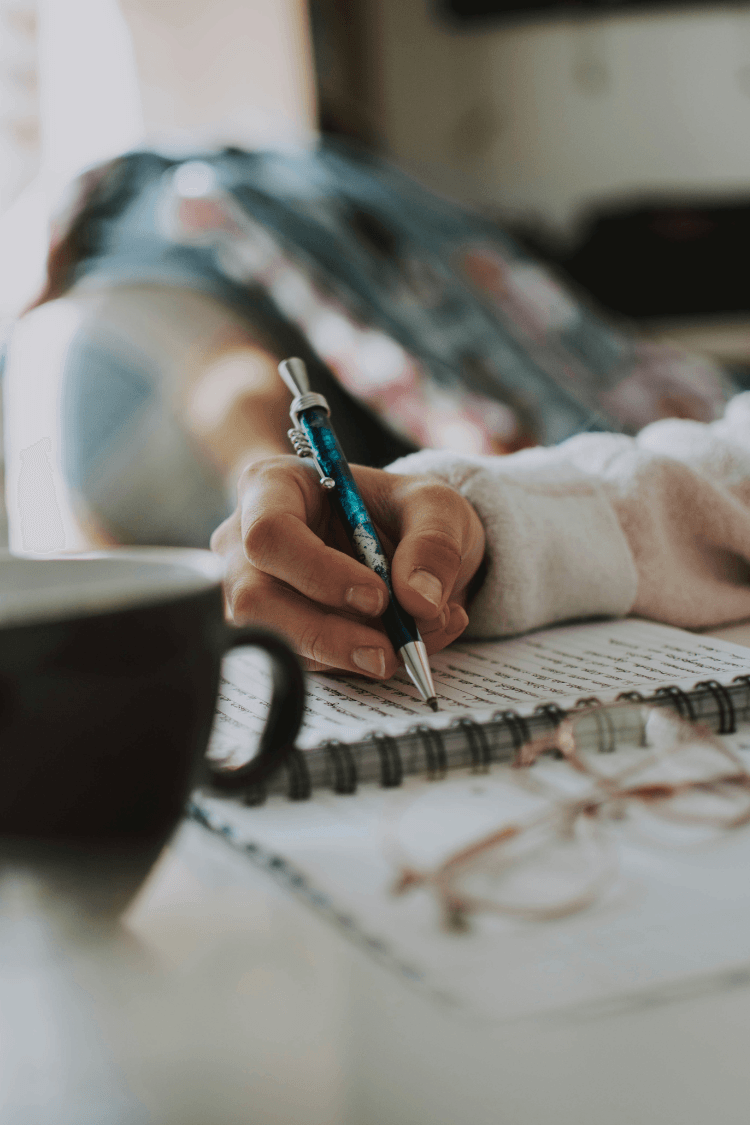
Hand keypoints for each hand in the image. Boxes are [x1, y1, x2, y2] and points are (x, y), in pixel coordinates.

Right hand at [210, 456, 485, 676]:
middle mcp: (245, 541)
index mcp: (273, 487)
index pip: (270, 533)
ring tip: (410, 644)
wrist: (403, 544)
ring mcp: (251, 591)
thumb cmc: (401, 511)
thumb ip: (434, 544)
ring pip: (277, 641)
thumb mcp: (435, 507)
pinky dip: (357, 664)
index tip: (378, 596)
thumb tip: (420, 602)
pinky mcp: (273, 633)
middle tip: (388, 652)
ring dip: (348, 656)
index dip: (319, 572)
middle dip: (326, 634)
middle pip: (256, 599)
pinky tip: (401, 645)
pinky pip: (302, 663)